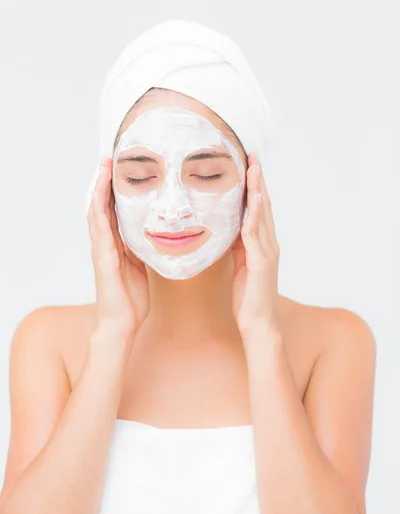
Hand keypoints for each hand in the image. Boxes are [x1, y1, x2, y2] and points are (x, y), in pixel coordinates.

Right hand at [88, 156, 149, 337]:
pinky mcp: (102, 256)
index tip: (126, 167)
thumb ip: (147, 248)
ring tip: (105, 163)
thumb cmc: (133, 299)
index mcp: (118, 244)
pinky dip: (97, 205)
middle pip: (103, 204)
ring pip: (96, 209)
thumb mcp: (145, 266)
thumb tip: (161, 234)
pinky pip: (98, 225)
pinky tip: (99, 189)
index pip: (116, 209)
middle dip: (106, 180)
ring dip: (99, 185)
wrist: (122, 323)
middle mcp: (106, 242)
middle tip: (112, 155)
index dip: (118, 189)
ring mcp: (101, 248)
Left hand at [232, 152, 280, 339]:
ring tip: (253, 168)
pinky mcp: (262, 264)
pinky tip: (251, 201)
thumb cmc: (249, 299)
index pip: (259, 210)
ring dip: (258, 191)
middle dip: (258, 180)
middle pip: (264, 206)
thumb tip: (227, 230)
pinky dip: (255, 216)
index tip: (248, 165)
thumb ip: (238, 247)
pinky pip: (256, 235)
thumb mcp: (240, 267)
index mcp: (263, 245)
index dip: (254, 187)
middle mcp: (269, 245)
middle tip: (252, 155)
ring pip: (263, 216)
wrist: (258, 325)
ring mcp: (268, 253)